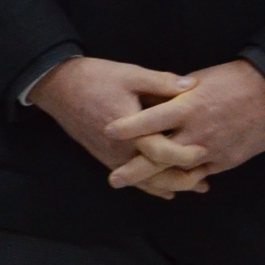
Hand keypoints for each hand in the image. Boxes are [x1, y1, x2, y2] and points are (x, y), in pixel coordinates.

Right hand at [30, 57, 198, 193]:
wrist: (57, 86)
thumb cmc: (93, 78)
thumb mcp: (130, 74)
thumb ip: (161, 82)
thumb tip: (192, 86)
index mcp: (128, 129)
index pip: (161, 151)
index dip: (185, 155)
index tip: (205, 151)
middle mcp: (120, 149)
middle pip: (156, 175)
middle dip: (184, 179)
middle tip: (207, 177)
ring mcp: (111, 156)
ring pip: (145, 181)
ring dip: (171, 186)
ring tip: (196, 186)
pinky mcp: (104, 157)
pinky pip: (131, 178)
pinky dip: (151, 187)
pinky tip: (167, 190)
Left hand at [105, 59, 264, 187]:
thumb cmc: (232, 80)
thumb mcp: (198, 80)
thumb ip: (172, 94)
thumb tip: (150, 100)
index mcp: (187, 106)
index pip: (150, 120)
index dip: (128, 127)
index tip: (107, 131)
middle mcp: (197, 132)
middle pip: (159, 156)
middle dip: (134, 170)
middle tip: (113, 179)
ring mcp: (212, 149)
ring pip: (178, 171)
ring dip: (156, 181)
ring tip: (138, 186)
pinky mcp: (226, 161)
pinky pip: (199, 175)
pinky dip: (183, 181)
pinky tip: (169, 186)